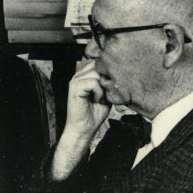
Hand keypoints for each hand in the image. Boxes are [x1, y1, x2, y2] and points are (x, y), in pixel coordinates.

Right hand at [51, 60, 110, 179]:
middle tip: (105, 95)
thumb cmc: (94, 113)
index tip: (109, 89)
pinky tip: (96, 101)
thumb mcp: (106, 93)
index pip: (99, 63)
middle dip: (107, 81)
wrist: (84, 129)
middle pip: (99, 66)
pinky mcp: (75, 87)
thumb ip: (108, 81)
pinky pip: (94, 83)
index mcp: (84, 75)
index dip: (108, 73)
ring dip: (103, 88)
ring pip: (97, 74)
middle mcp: (78, 75)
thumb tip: (118, 71)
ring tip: (99, 99)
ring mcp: (75, 80)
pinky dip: (99, 93)